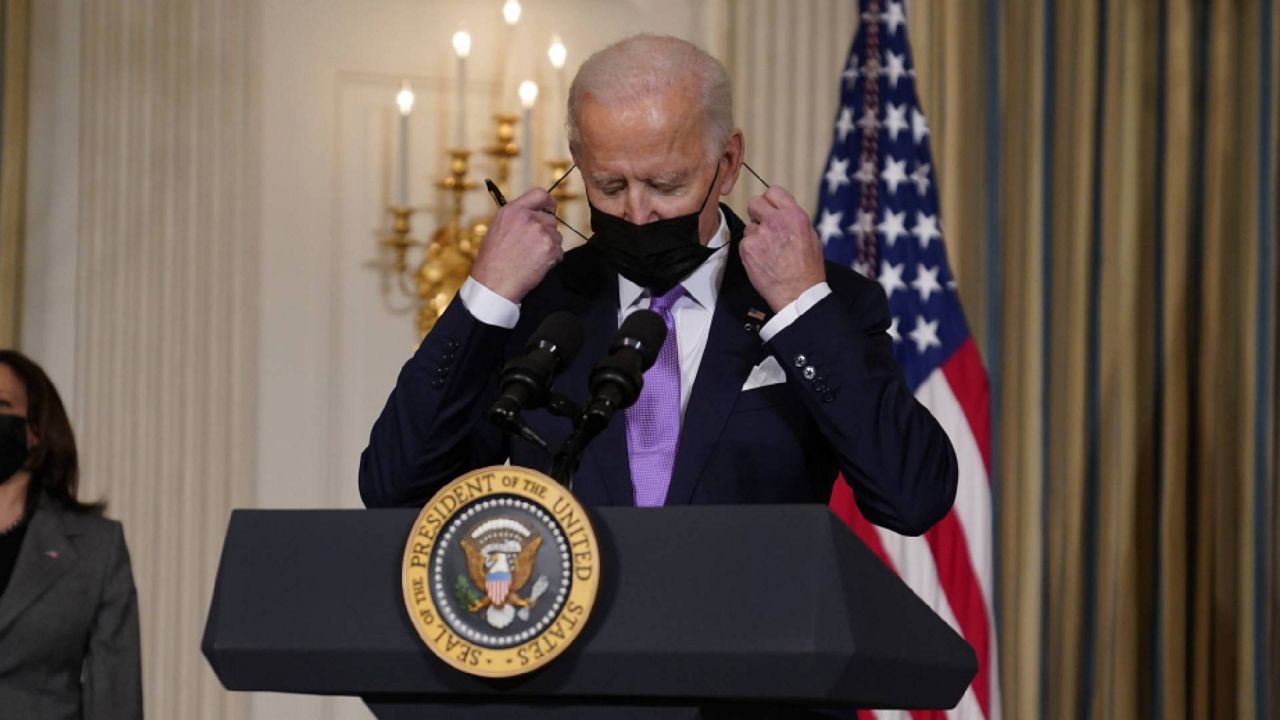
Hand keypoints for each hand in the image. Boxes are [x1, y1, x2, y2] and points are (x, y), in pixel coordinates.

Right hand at [471, 189, 563, 302]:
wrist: (494, 284)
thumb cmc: (492, 260)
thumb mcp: (497, 228)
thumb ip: (516, 217)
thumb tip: (533, 213)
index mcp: (513, 210)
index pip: (540, 194)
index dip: (548, 203)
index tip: (550, 210)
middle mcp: (528, 218)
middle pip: (551, 219)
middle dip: (546, 232)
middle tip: (532, 246)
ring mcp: (540, 232)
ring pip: (557, 236)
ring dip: (549, 246)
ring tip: (531, 257)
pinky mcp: (550, 248)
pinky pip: (559, 251)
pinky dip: (552, 259)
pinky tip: (536, 265)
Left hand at [742, 187, 825, 311]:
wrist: (797, 293)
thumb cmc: (807, 269)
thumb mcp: (811, 237)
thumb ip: (795, 221)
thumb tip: (784, 213)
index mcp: (794, 215)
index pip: (773, 191)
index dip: (770, 201)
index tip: (770, 209)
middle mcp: (776, 221)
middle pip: (754, 202)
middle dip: (757, 212)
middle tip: (763, 225)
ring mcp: (759, 234)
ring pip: (749, 225)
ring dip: (755, 235)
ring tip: (768, 251)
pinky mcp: (747, 248)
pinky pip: (744, 242)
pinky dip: (750, 250)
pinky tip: (762, 260)